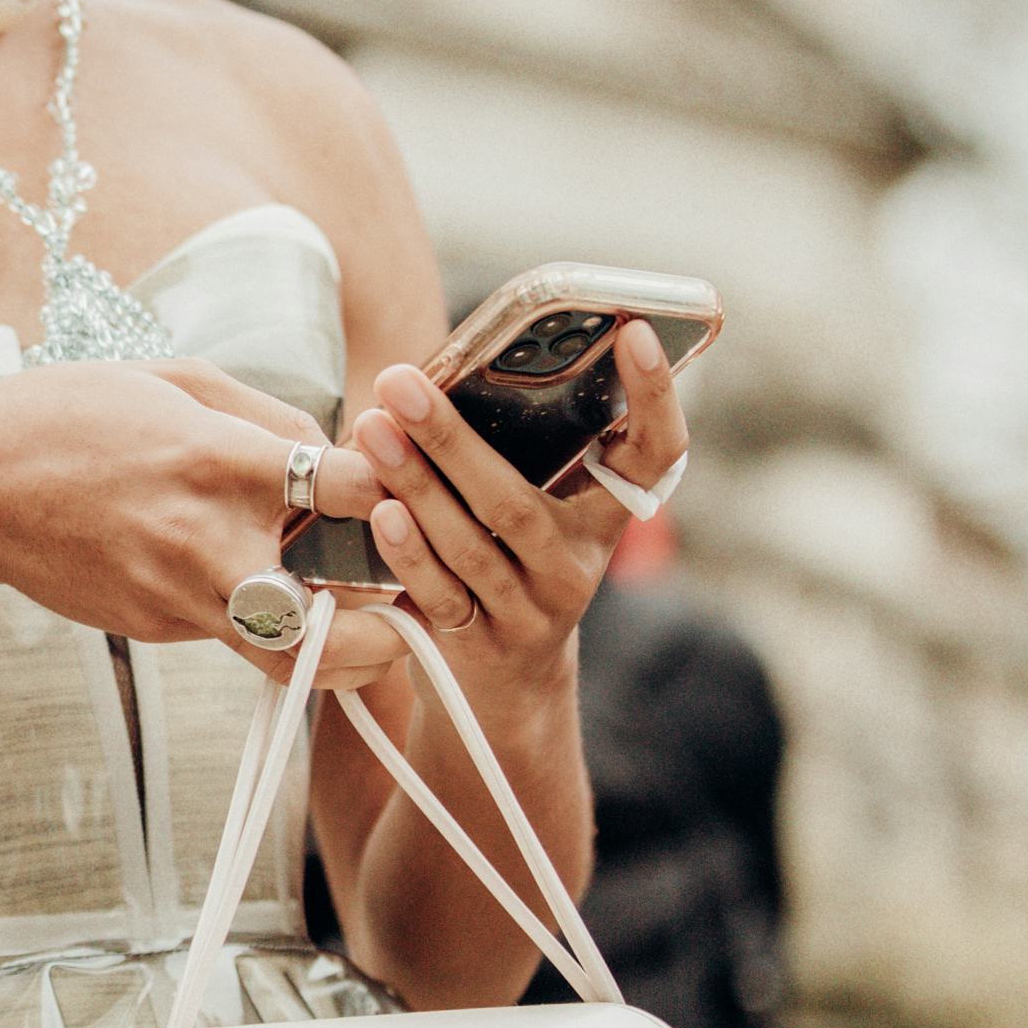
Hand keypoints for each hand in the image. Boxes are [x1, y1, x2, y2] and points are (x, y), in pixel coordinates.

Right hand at [0, 355, 407, 685]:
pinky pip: (234, 634)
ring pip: (289, 658)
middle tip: (419, 605)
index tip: (406, 486)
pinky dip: (268, 624)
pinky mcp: (156, 627)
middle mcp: (204, 541)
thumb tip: (339, 453)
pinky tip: (272, 592)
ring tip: (373, 631)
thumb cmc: (74, 415)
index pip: (352, 492)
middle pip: (333, 619)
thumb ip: (271, 418)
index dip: (398, 493)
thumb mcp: (180, 382)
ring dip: (343, 653)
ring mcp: (176, 598)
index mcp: (220, 461)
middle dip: (391, 623)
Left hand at [346, 322, 688, 703]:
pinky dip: (409, 553)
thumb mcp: (536, 519)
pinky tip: (380, 511)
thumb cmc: (510, 571)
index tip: (637, 332)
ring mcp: (531, 612)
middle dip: (451, 437)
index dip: (655, 395)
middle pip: (517, 499)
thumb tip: (438, 370)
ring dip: (415, 483)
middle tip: (401, 382)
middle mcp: (577, 565)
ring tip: (372, 429)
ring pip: (472, 544)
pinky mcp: (482, 648)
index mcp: (604, 519)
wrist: (503, 696)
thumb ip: (515, 457)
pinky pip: (442, 595)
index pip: (655, 453)